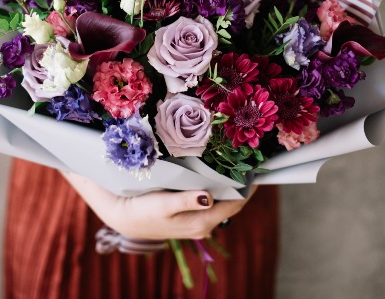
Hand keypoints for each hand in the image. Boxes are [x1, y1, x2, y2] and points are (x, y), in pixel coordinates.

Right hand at [62, 171, 256, 238]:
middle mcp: (204, 224)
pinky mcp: (191, 215)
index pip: (235, 205)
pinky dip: (219, 189)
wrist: (125, 217)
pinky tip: (218, 175)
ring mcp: (198, 221)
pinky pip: (213, 202)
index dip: (248, 188)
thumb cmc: (144, 210)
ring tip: (239, 164)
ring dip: (231, 185)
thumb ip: (187, 200)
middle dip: (243, 185)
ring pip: (223, 202)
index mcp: (202, 222)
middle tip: (251, 161)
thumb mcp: (164, 203)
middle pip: (232, 203)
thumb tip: (210, 197)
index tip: (258, 168)